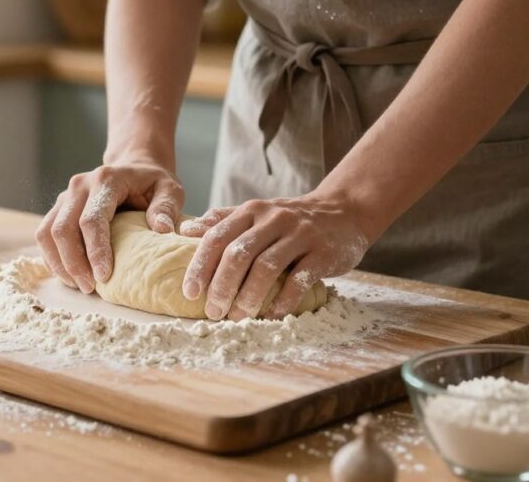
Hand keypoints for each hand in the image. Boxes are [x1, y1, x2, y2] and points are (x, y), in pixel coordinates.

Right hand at [36, 160, 184, 292]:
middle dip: (73, 263)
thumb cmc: (153, 183)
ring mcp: (65, 196)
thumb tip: (162, 230)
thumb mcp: (170, 190)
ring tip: (79, 285)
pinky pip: (44, 235)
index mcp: (106, 180)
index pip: (92, 220)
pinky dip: (53, 258)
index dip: (95, 251)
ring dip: (59, 264)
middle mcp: (79, 186)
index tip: (104, 277)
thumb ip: (166, 208)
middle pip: (63, 229)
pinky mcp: (59, 207)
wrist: (134, 167)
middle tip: (90, 288)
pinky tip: (69, 275)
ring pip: (47, 233)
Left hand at [178, 192, 370, 319]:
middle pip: (239, 253)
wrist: (343, 212)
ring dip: (249, 296)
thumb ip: (221, 221)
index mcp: (251, 211)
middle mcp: (273, 219)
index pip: (217, 237)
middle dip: (222, 286)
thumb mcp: (255, 213)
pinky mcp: (323, 252)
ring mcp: (300, 234)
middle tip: (213, 312)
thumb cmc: (289, 220)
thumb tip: (184, 231)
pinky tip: (272, 315)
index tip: (190, 293)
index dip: (200, 266)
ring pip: (266, 267)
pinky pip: (300, 279)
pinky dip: (284, 300)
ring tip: (238, 317)